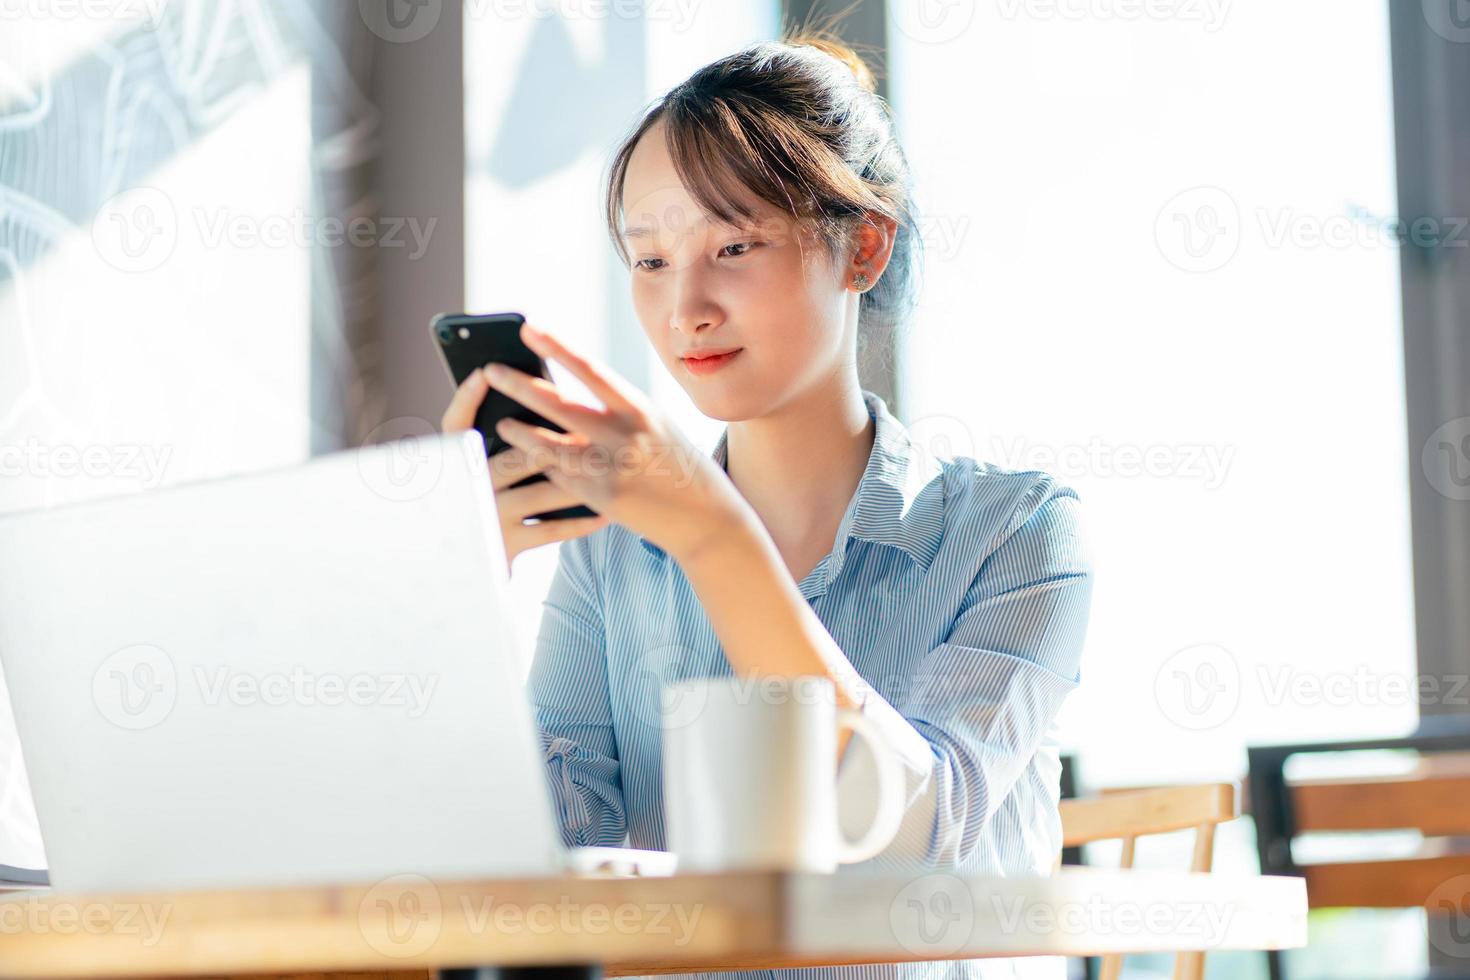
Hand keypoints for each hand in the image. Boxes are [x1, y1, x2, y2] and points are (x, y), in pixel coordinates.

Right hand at [440, 367, 609, 575]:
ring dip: (579, 481)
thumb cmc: (484, 501)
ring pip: (539, 493)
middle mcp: (468, 488)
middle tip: (587, 431)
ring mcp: (487, 517)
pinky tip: (605, 513)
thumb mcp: (478, 470)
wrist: (457, 565)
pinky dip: (581, 521)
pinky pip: (550, 530)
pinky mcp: (505, 545)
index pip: (455, 423)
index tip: (485, 373)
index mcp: (456, 462)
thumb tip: (538, 397)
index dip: (467, 398)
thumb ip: (498, 443)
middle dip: (552, 442)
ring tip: (610, 469)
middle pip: (513, 458)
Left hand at [482, 322, 748, 561]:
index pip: (590, 369)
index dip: (556, 346)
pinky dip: (543, 466)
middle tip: (490, 370)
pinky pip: (560, 477)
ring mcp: (612, 468)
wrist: (707, 518)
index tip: (529, 328)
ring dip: (520, 432)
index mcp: (640, 408)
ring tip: (502, 423)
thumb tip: (568, 398)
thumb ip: (618, 412)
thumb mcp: (657, 426)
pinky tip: (530, 460)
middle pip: (558, 404)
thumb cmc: (679, 465)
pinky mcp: (602, 498)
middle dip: (519, 385)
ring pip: (549, 445)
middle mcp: (625, 434)